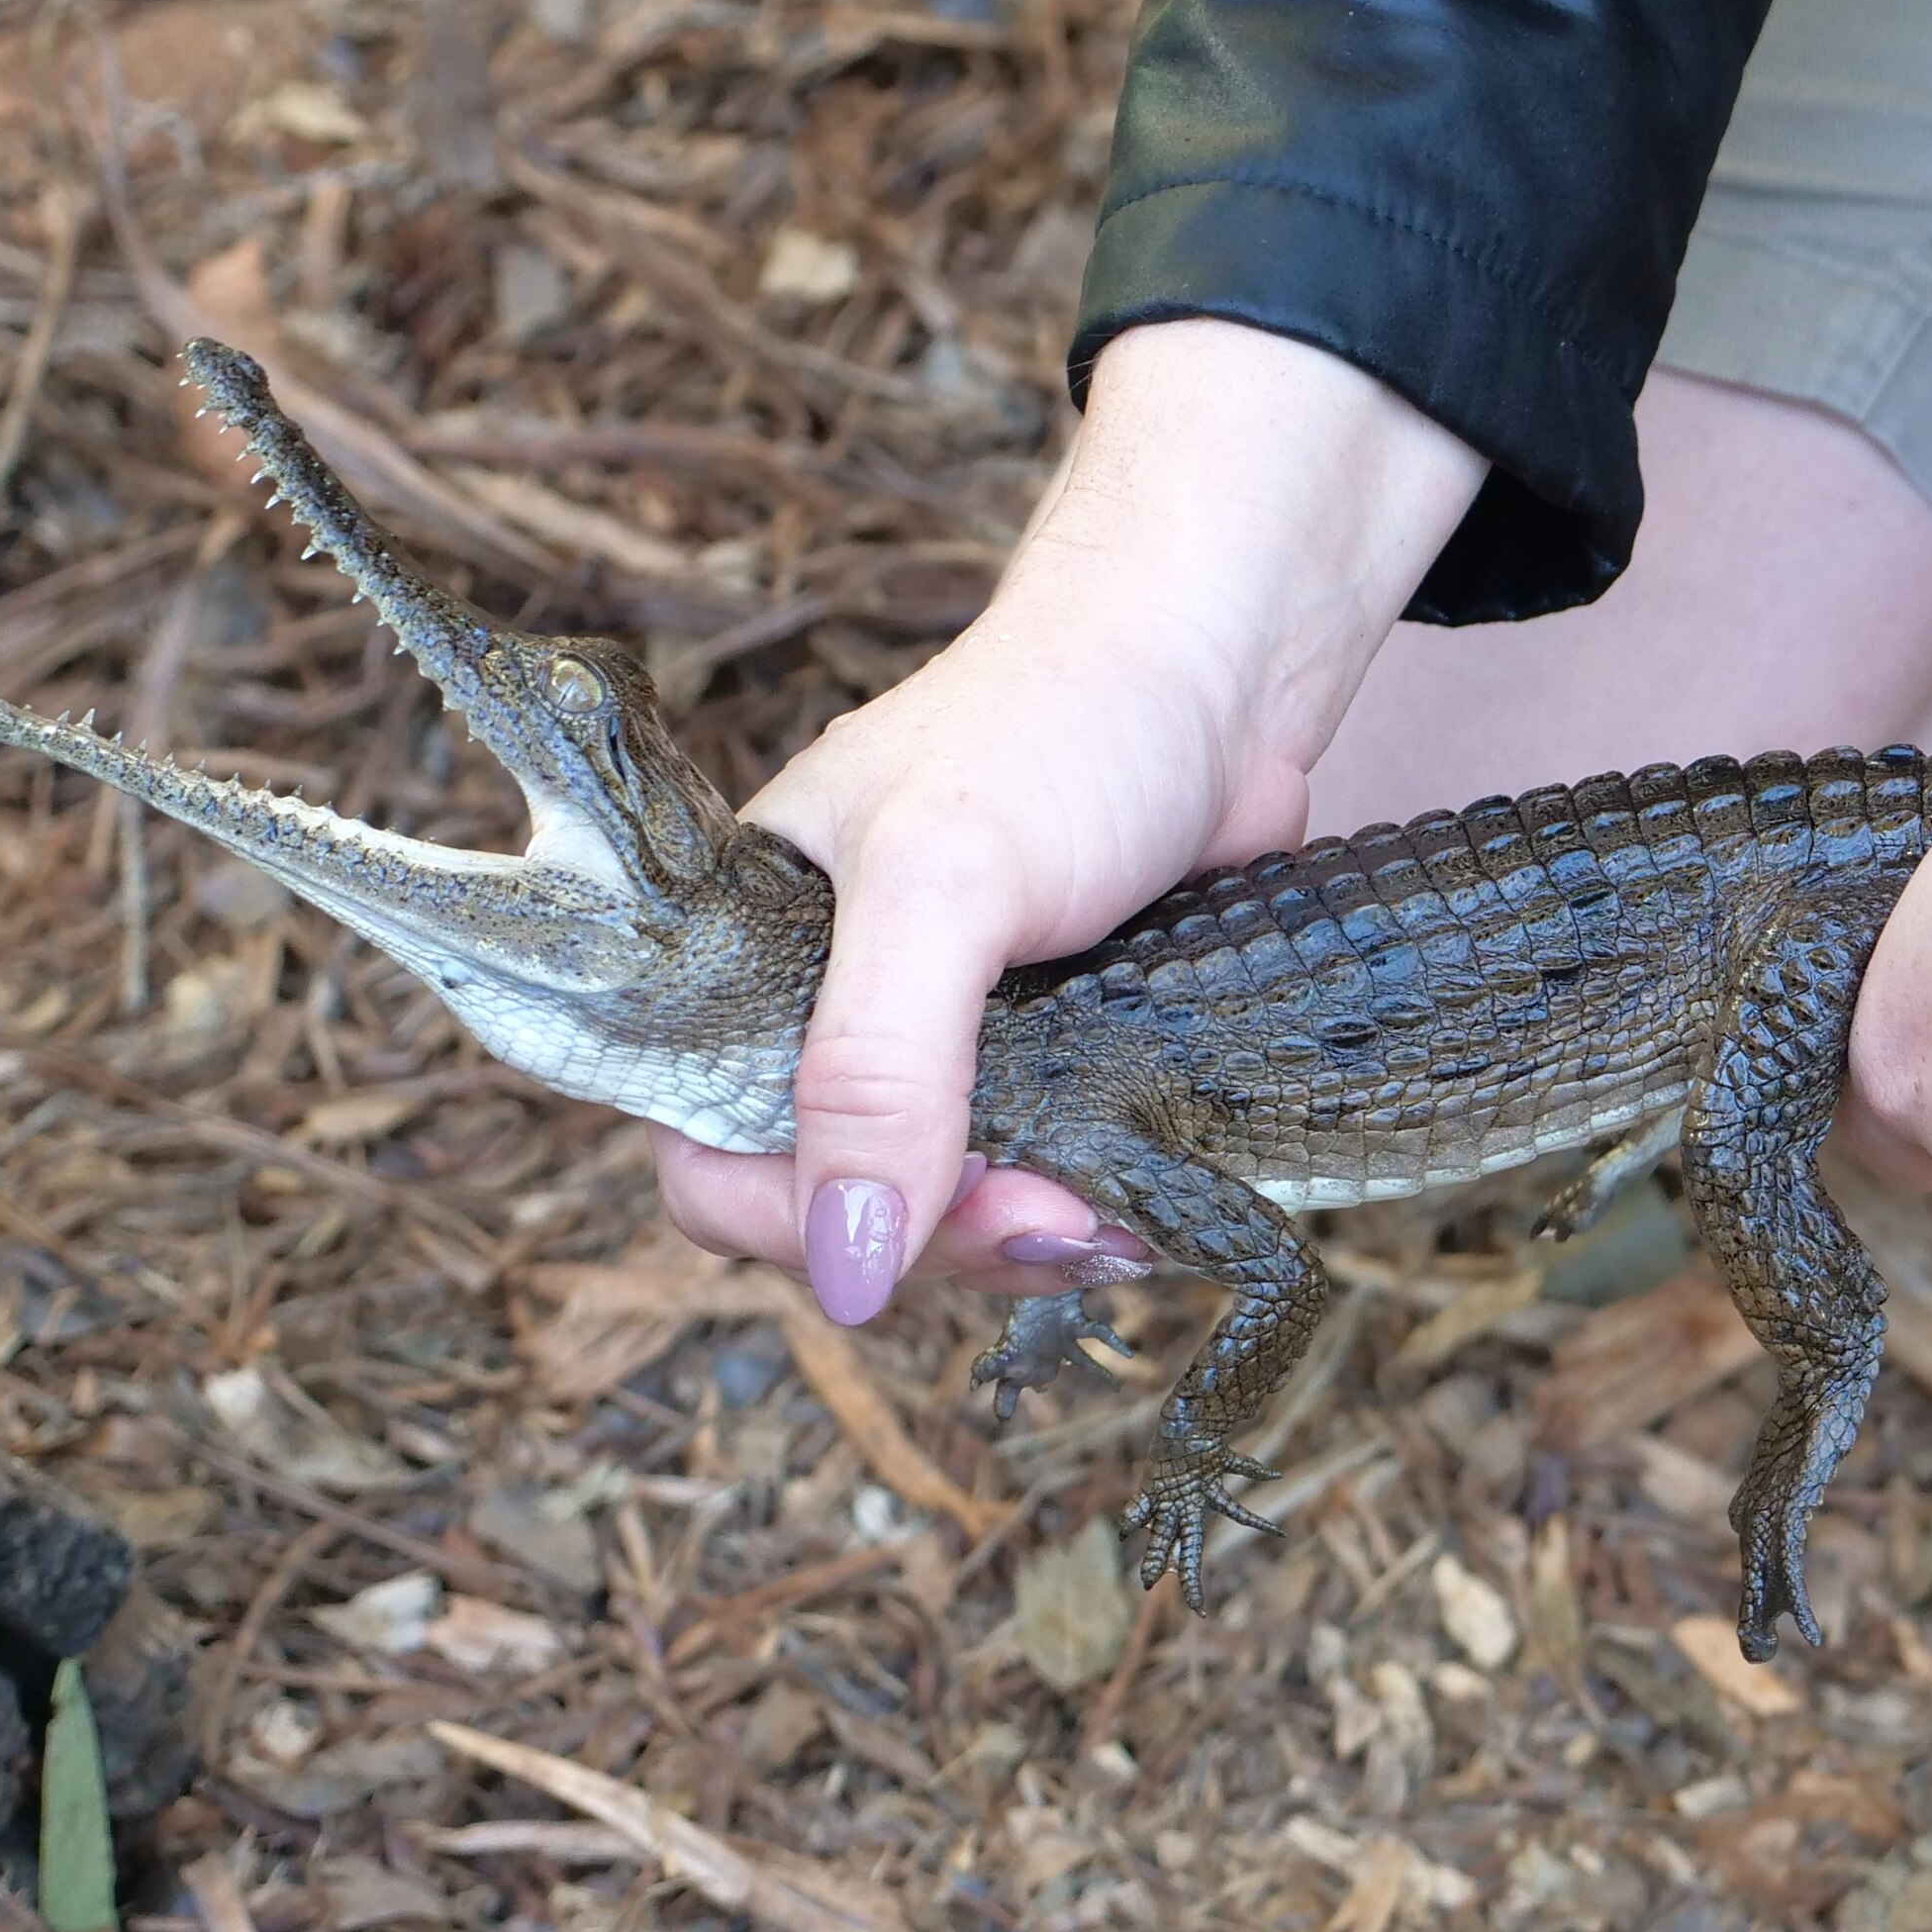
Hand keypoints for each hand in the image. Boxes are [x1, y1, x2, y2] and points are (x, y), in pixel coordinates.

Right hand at [652, 319, 1483, 1319]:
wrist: (1227, 664)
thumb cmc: (1065, 724)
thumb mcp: (942, 886)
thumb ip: (874, 1070)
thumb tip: (849, 1267)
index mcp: (746, 956)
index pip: (704, 1153)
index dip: (794, 1219)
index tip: (915, 1223)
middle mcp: (832, 1009)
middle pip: (834, 1211)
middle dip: (941, 1241)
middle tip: (1057, 1217)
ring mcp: (951, 1041)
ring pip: (946, 1214)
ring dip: (1025, 1242)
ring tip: (1113, 1215)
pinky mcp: (1057, 1057)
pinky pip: (1040, 1181)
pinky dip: (1084, 1207)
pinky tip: (1142, 1199)